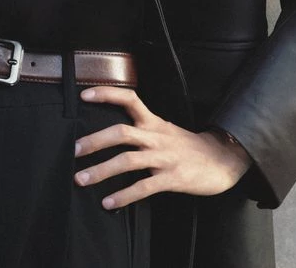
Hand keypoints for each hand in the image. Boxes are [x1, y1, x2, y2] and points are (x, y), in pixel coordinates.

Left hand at [74, 86, 251, 208]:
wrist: (221, 160)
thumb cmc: (187, 146)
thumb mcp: (165, 129)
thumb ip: (142, 129)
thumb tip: (112, 134)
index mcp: (153, 122)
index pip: (128, 98)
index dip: (106, 94)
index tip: (84, 96)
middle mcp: (156, 136)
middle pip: (121, 132)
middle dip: (95, 141)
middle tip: (74, 150)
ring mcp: (163, 157)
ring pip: (128, 160)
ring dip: (101, 170)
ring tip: (82, 178)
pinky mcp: (171, 178)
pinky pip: (143, 187)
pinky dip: (123, 195)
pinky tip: (108, 202)